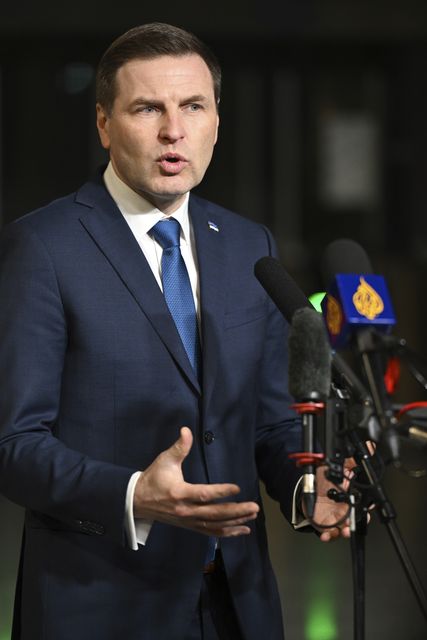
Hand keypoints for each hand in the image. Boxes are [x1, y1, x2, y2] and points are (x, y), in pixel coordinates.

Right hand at [134, 427, 258, 536]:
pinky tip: (243, 529)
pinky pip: (211, 532)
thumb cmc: (154, 478)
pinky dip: (228, 532)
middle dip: (236, 511)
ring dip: (235, 522)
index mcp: (180, 493)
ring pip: (215, 525)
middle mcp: (185, 511)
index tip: (237, 488)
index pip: (203, 495)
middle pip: (214, 514)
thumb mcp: (165, 460)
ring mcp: (189, 521)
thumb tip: (186, 430)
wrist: (138, 501)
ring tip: (253, 516)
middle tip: (254, 507)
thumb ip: (179, 447)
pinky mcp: (190, 526)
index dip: (221, 492)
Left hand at [308, 441, 375, 541]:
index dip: (367, 508)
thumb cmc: (324, 479)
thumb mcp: (337, 467)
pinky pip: (328, 533)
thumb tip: (369, 446)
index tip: (367, 509)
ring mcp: (335, 518)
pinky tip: (326, 535)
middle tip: (353, 522)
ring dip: (343, 532)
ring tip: (342, 530)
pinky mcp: (325, 524)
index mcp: (351, 497)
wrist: (307, 487)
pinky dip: (328, 536)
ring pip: (343, 529)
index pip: (364, 505)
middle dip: (356, 523)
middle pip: (356, 520)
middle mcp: (345, 510)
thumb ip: (352, 459)